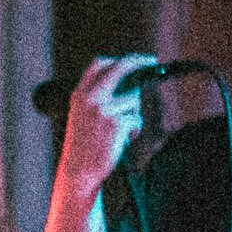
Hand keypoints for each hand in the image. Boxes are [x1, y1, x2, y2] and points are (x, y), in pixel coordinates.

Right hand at [59, 54, 155, 194]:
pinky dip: (134, 130)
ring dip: (134, 113)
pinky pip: (136, 119)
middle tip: (152, 61)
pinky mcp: (117, 123)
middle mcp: (90, 98)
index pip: (98, 65)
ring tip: (121, 131)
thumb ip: (99, 99)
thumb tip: (132, 86)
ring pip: (133, 99)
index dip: (118, 59)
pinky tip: (122, 141)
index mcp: (79, 95)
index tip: (133, 60)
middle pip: (120, 69)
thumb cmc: (84, 147)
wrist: (78, 171)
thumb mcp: (83, 117)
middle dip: (139, 62)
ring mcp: (104, 109)